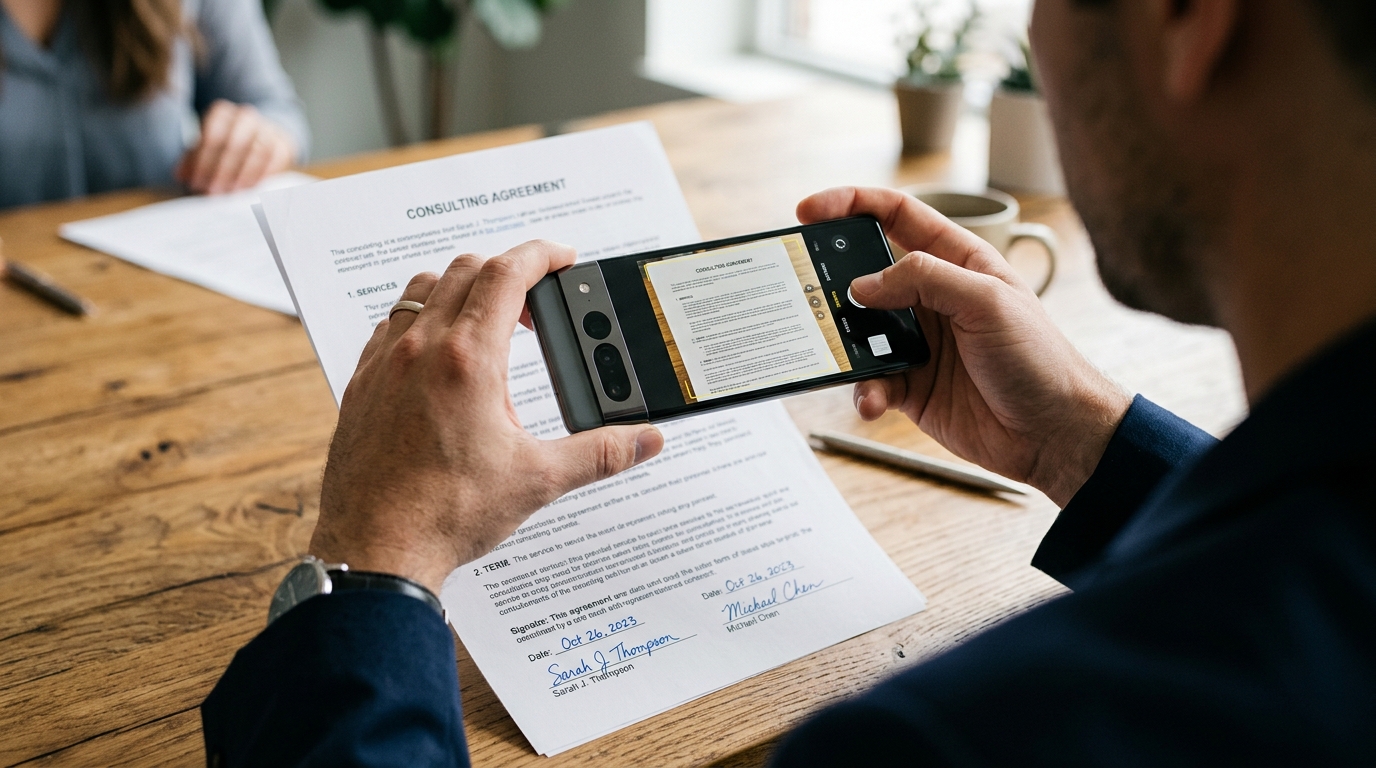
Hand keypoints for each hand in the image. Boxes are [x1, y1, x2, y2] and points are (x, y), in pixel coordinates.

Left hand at [174, 100, 294, 194]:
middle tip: (212, 192)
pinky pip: (277, 158)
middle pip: (235, 143)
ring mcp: (268, 128)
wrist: (260, 137)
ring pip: (258, 150)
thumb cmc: (227, 147)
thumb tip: (181, 175)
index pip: (212, 136)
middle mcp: (246, 117)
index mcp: (223, 113)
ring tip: (231, 193)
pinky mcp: (284, 143)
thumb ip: (193, 160)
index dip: (203, 161)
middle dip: (222, 170)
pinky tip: (251, 189)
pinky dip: (263, 174)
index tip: (196, 182)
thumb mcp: (206, 150)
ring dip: (243, 174)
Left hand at [310, 241, 664, 593]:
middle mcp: (422, 349)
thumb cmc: (445, 514)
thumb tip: (645, 440)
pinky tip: (438, 356)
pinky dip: (420, 320)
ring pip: (421, 289)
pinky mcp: (362, 383)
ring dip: (459, 289)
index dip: (542, 255)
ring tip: (487, 323)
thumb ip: (600, 453)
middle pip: (466, 270)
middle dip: (508, 273)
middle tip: (535, 306)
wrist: (376, 549)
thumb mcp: (538, 480)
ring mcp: (385, 363)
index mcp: (469, 360)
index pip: (508, 273)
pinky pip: (390, 325)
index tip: (563, 259)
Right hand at [798, 187, 1130, 505]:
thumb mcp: (988, 302)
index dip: (850, 205)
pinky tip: (872, 401)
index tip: (809, 212)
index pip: (896, 216)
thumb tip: (864, 284)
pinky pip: (870, 381)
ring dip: (844, 344)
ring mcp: (919, 342)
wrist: (1056, 433)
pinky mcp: (911, 386)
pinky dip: (864, 391)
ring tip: (837, 352)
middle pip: (866, 273)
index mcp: (956, 261)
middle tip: (801, 287)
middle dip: (831, 279)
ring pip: (860, 332)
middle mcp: (932, 297)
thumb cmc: (1040, 359)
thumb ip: (925, 280)